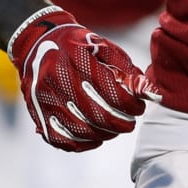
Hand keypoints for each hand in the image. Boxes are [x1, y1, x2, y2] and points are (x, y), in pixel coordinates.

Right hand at [8, 6, 159, 151]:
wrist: (37, 44)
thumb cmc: (77, 45)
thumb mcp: (102, 47)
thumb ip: (126, 69)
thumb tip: (150, 92)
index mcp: (74, 57)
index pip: (110, 91)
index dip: (130, 104)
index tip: (139, 106)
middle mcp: (55, 77)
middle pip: (95, 114)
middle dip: (120, 123)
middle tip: (130, 122)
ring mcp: (44, 98)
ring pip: (80, 129)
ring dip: (104, 134)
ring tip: (115, 128)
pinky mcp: (37, 114)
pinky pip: (62, 139)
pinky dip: (83, 143)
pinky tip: (96, 136)